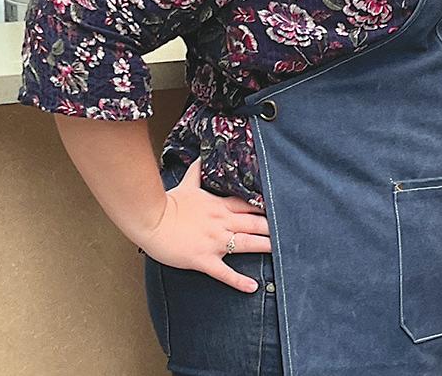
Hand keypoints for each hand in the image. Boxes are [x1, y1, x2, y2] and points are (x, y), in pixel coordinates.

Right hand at [135, 160, 270, 291]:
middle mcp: (221, 222)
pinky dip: (239, 281)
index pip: (249, 205)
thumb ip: (198, 172)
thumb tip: (203, 156)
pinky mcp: (204, 259)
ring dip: (265, 247)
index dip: (266, 208)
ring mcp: (214, 241)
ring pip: (246, 244)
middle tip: (291, 231)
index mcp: (219, 205)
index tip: (282, 208)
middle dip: (272, 227)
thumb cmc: (167, 203)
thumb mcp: (187, 184)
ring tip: (281, 251)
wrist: (150, 219)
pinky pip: (225, 272)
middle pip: (254, 223)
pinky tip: (253, 287)